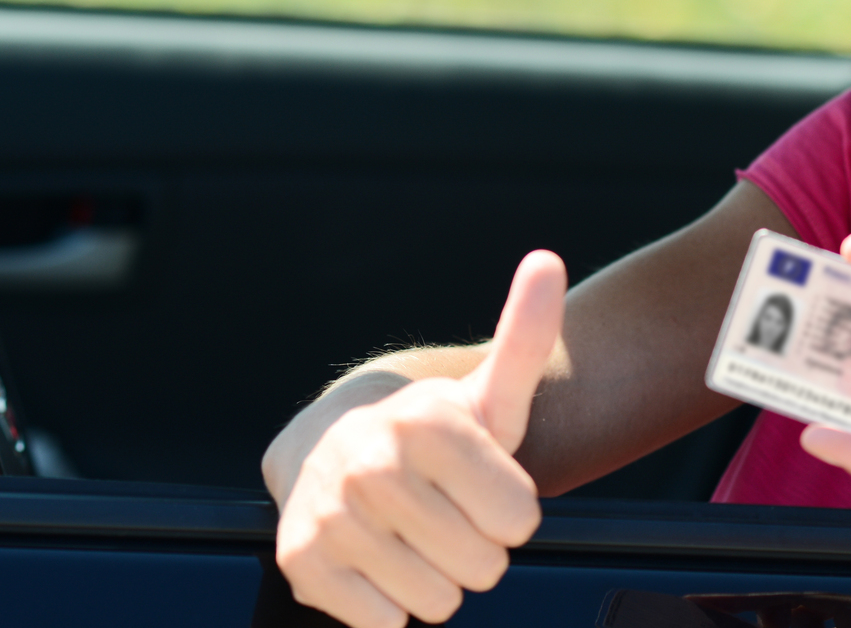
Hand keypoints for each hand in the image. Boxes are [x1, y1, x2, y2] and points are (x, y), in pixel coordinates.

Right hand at [270, 251, 565, 627]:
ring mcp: (332, 514)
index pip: (520, 522)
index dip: (511, 513)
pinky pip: (386, 625)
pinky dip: (391, 607)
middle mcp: (372, 464)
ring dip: (436, 581)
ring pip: (436, 603)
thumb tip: (547, 259)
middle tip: (448, 514)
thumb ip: (527, 335)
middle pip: (483, 567)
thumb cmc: (437, 433)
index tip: (485, 487)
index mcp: (429, 422)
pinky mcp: (303, 564)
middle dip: (477, 551)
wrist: (334, 450)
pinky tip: (379, 561)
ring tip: (416, 536)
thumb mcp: (490, 392)